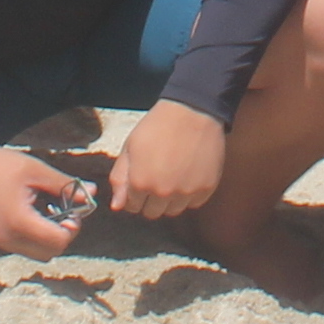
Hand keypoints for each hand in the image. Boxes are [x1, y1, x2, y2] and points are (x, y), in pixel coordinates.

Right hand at [0, 140, 93, 257]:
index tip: (72, 209)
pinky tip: (36, 214)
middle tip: (65, 212)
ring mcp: (2, 242)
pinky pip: (25, 247)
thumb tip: (93, 192)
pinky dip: (37, 238)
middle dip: (63, 235)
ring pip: (38, 254)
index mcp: (20, 222)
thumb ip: (65, 184)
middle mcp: (10, 239)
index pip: (58, 242)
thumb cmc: (1, 165)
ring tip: (50, 211)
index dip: (72, 228)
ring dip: (50, 238)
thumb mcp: (37, 171)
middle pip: (50, 253)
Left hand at [106, 101, 226, 225]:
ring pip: (173, 211)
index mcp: (140, 183)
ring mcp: (186, 192)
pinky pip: (193, 203)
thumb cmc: (157, 126)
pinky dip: (189, 194)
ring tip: (173, 175)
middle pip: (152, 213)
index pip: (132, 206)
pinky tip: (188, 174)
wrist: (192, 111)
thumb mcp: (130, 147)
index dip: (134, 193)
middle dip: (150, 199)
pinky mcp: (206, 188)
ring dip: (170, 199)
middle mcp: (163, 193)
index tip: (141, 178)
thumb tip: (117, 207)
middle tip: (157, 177)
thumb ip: (120, 178)